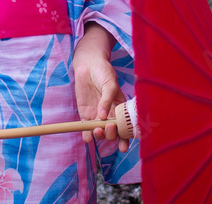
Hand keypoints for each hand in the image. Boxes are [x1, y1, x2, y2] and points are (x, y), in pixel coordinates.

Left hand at [71, 23, 128, 152]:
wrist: (88, 65)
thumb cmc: (103, 73)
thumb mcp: (109, 85)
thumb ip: (107, 100)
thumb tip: (103, 116)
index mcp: (121, 109)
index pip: (125, 127)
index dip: (125, 138)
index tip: (123, 146)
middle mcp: (110, 115)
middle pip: (112, 132)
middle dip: (111, 134)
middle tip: (108, 127)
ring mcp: (97, 116)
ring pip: (100, 132)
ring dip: (100, 136)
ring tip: (97, 131)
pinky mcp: (85, 114)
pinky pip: (86, 128)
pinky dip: (86, 135)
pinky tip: (87, 138)